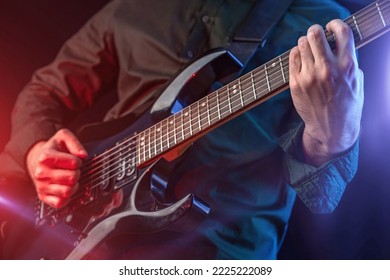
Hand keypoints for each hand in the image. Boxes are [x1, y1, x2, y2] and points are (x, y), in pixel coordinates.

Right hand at [26, 129, 87, 207]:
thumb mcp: (63, 137)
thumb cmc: (53, 149)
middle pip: (72, 178)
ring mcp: (42, 186)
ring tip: (70, 179)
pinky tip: (66, 188)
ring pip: (67, 192)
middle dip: (77, 173)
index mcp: (45, 157)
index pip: (73, 163)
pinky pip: (60, 203)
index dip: (78, 161)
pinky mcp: (43, 196)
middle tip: (73, 170)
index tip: (74, 160)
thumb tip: (83, 155)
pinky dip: (67, 198)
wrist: (37, 159)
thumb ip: (75, 143)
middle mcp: (41, 172)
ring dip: (74, 186)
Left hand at [289, 19, 363, 165]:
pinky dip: (296, 54)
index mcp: (347, 66)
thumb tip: (338, 44)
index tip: (331, 26)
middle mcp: (327, 69)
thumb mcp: (357, 80)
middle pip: (316, 34)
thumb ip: (349, 61)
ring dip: (305, 42)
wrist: (331, 128)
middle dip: (315, 31)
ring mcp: (309, 76)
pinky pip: (292, 57)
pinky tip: (301, 58)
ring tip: (308, 48)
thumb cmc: (346, 104)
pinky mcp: (296, 83)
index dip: (335, 24)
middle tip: (315, 34)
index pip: (342, 32)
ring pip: (301, 44)